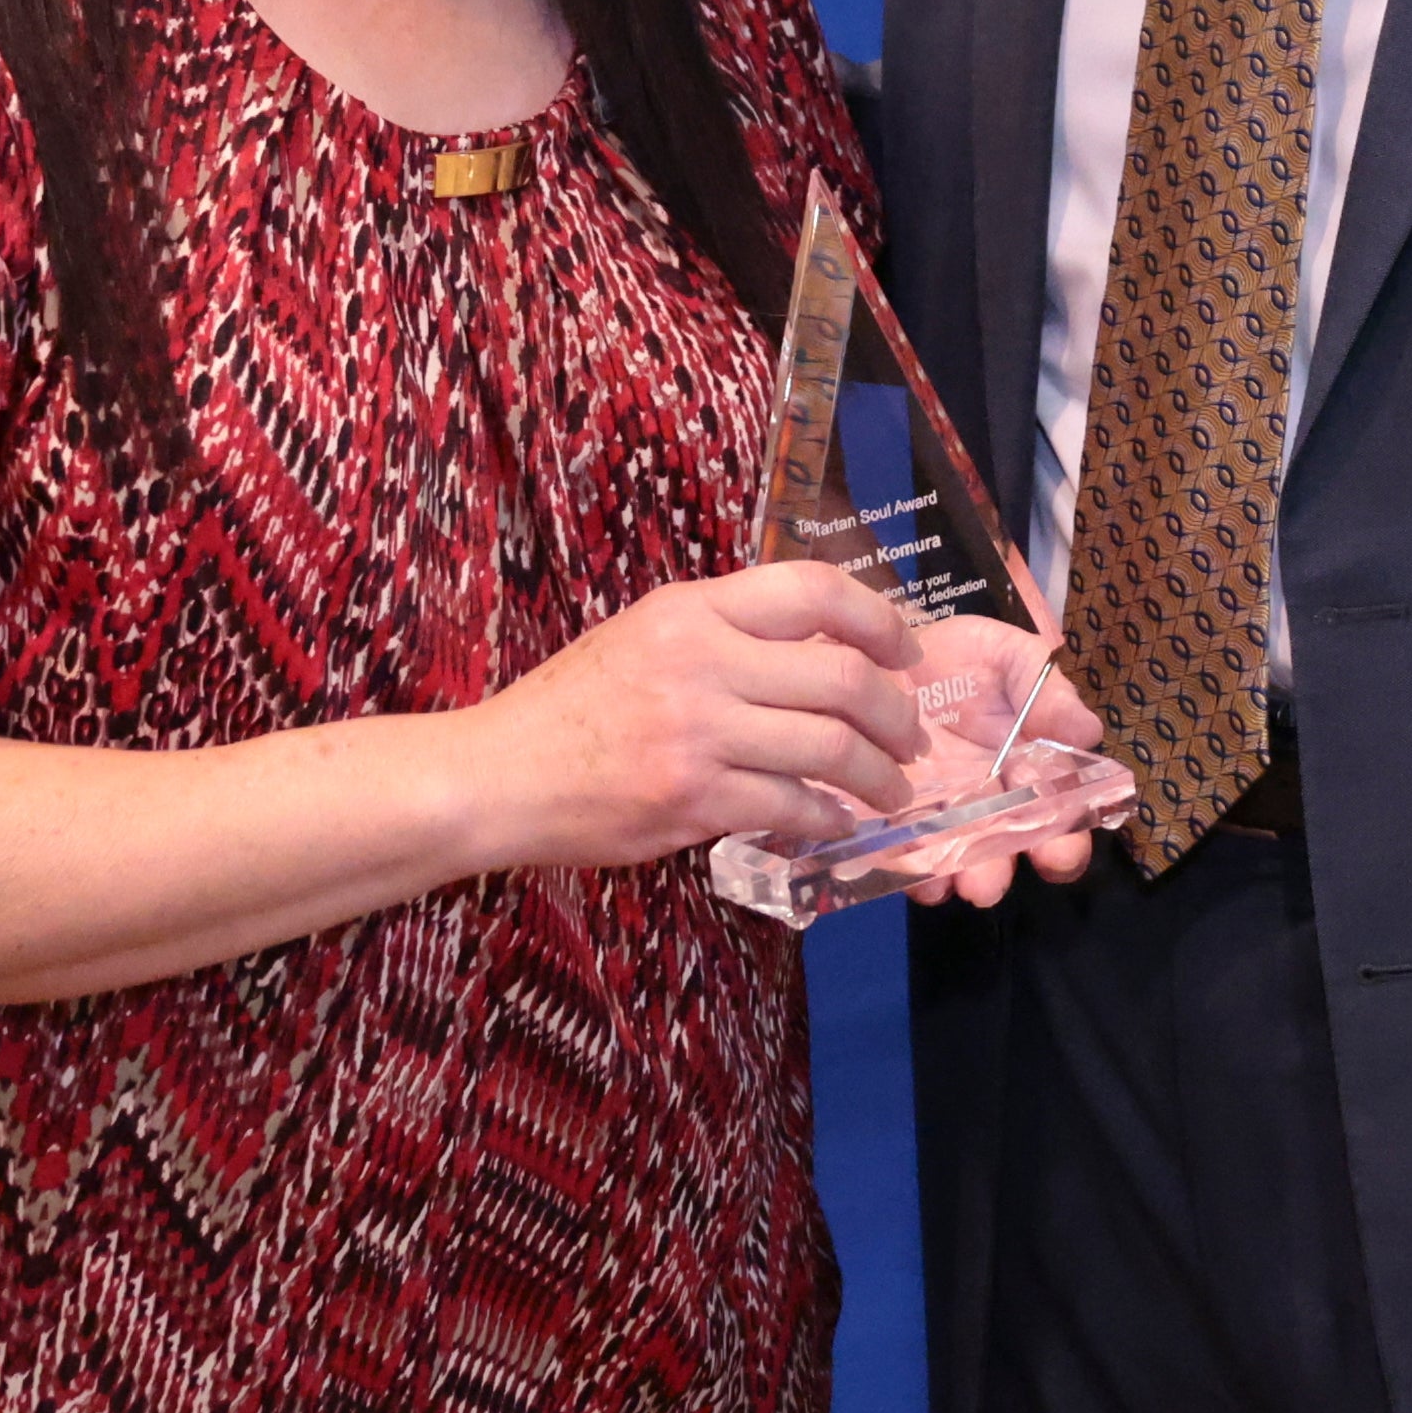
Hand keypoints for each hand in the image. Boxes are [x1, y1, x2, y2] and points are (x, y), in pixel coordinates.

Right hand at [464, 561, 930, 871]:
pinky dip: (828, 816)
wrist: (500, 773)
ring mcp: (700, 733)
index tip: (906, 651)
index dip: (879, 619)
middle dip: (898, 716)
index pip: (814, 591)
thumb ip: (722, 634)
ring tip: (890, 789)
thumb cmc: (570, 706)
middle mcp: (704, 661)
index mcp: (693, 609)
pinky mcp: (693, 799)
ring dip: (878, 776)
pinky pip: (791, 805)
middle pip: (843, 678)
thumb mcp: (643, 636)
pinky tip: (834, 821)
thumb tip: (812, 651)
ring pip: (830, 748)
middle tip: (911, 739)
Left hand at [907, 661, 1108, 907]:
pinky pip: (898, 853)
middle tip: (987, 885)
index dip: (1065, 842)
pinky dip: (901, 864)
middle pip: (1003, 854)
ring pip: (952, 862)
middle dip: (998, 873)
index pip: (1059, 821)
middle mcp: (988, 808)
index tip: (1059, 851)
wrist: (885, 653)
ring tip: (947, 881)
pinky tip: (902, 862)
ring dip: (950, 876)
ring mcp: (938, 816)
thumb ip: (1047, 691)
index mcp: (1030, 775)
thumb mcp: (1009, 657)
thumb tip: (1089, 731)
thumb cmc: (960, 660)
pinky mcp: (889, 817)